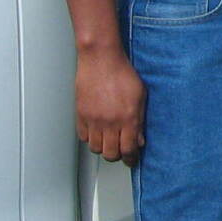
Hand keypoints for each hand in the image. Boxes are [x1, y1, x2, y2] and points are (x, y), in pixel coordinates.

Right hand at [75, 43, 145, 162]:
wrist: (101, 60)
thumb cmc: (122, 74)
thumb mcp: (140, 96)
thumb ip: (140, 120)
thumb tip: (139, 139)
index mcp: (128, 118)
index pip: (128, 149)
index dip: (131, 158)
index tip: (131, 160)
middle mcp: (110, 122)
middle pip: (110, 153)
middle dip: (117, 155)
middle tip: (121, 151)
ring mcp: (93, 120)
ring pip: (95, 148)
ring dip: (103, 148)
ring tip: (108, 141)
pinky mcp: (81, 115)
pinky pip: (83, 137)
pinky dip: (90, 138)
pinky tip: (97, 132)